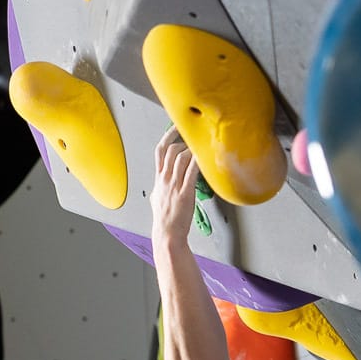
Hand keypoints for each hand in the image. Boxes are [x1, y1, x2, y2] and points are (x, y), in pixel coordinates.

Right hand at [151, 127, 199, 245]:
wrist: (167, 233)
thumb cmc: (164, 218)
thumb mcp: (156, 198)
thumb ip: (159, 188)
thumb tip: (158, 187)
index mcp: (159, 178)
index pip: (160, 150)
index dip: (168, 135)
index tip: (175, 126)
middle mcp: (165, 179)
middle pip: (172, 150)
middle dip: (184, 142)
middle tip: (195, 139)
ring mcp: (174, 185)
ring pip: (181, 158)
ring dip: (193, 150)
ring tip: (202, 149)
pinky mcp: (185, 193)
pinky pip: (191, 172)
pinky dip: (198, 162)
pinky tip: (204, 157)